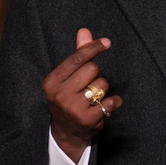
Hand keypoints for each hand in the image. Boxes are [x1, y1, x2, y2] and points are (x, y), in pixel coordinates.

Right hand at [43, 28, 121, 162]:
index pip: (77, 58)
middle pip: (92, 69)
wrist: (65, 133)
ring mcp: (73, 108)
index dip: (93, 48)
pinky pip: (111, 101)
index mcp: (52, 81)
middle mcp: (60, 94)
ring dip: (103, 90)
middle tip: (88, 87)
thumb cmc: (68, 99)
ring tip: (93, 100)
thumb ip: (77, 55)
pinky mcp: (87, 120)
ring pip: (102, 84)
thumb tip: (84, 31)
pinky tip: (104, 107)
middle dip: (95, 75)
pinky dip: (113, 102)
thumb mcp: (67, 78)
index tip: (106, 42)